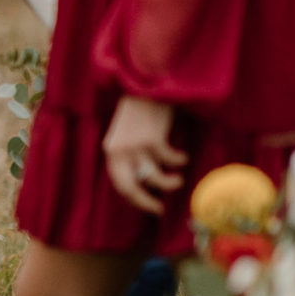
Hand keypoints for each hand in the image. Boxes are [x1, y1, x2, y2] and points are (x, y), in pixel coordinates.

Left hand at [103, 96, 187, 214]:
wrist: (147, 86)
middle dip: (146, 203)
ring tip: (178, 179)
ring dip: (170, 183)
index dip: (135, 200)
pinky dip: (179, 160)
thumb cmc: (141, 115)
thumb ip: (132, 158)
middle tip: (161, 209)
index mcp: (111, 152)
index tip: (152, 207)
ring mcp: (135, 146)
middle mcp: (119, 151)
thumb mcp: (127, 137)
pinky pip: (170, 160)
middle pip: (130, 188)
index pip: (119, 184)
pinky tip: (183, 156)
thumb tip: (148, 185)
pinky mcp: (151, 139)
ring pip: (154, 178)